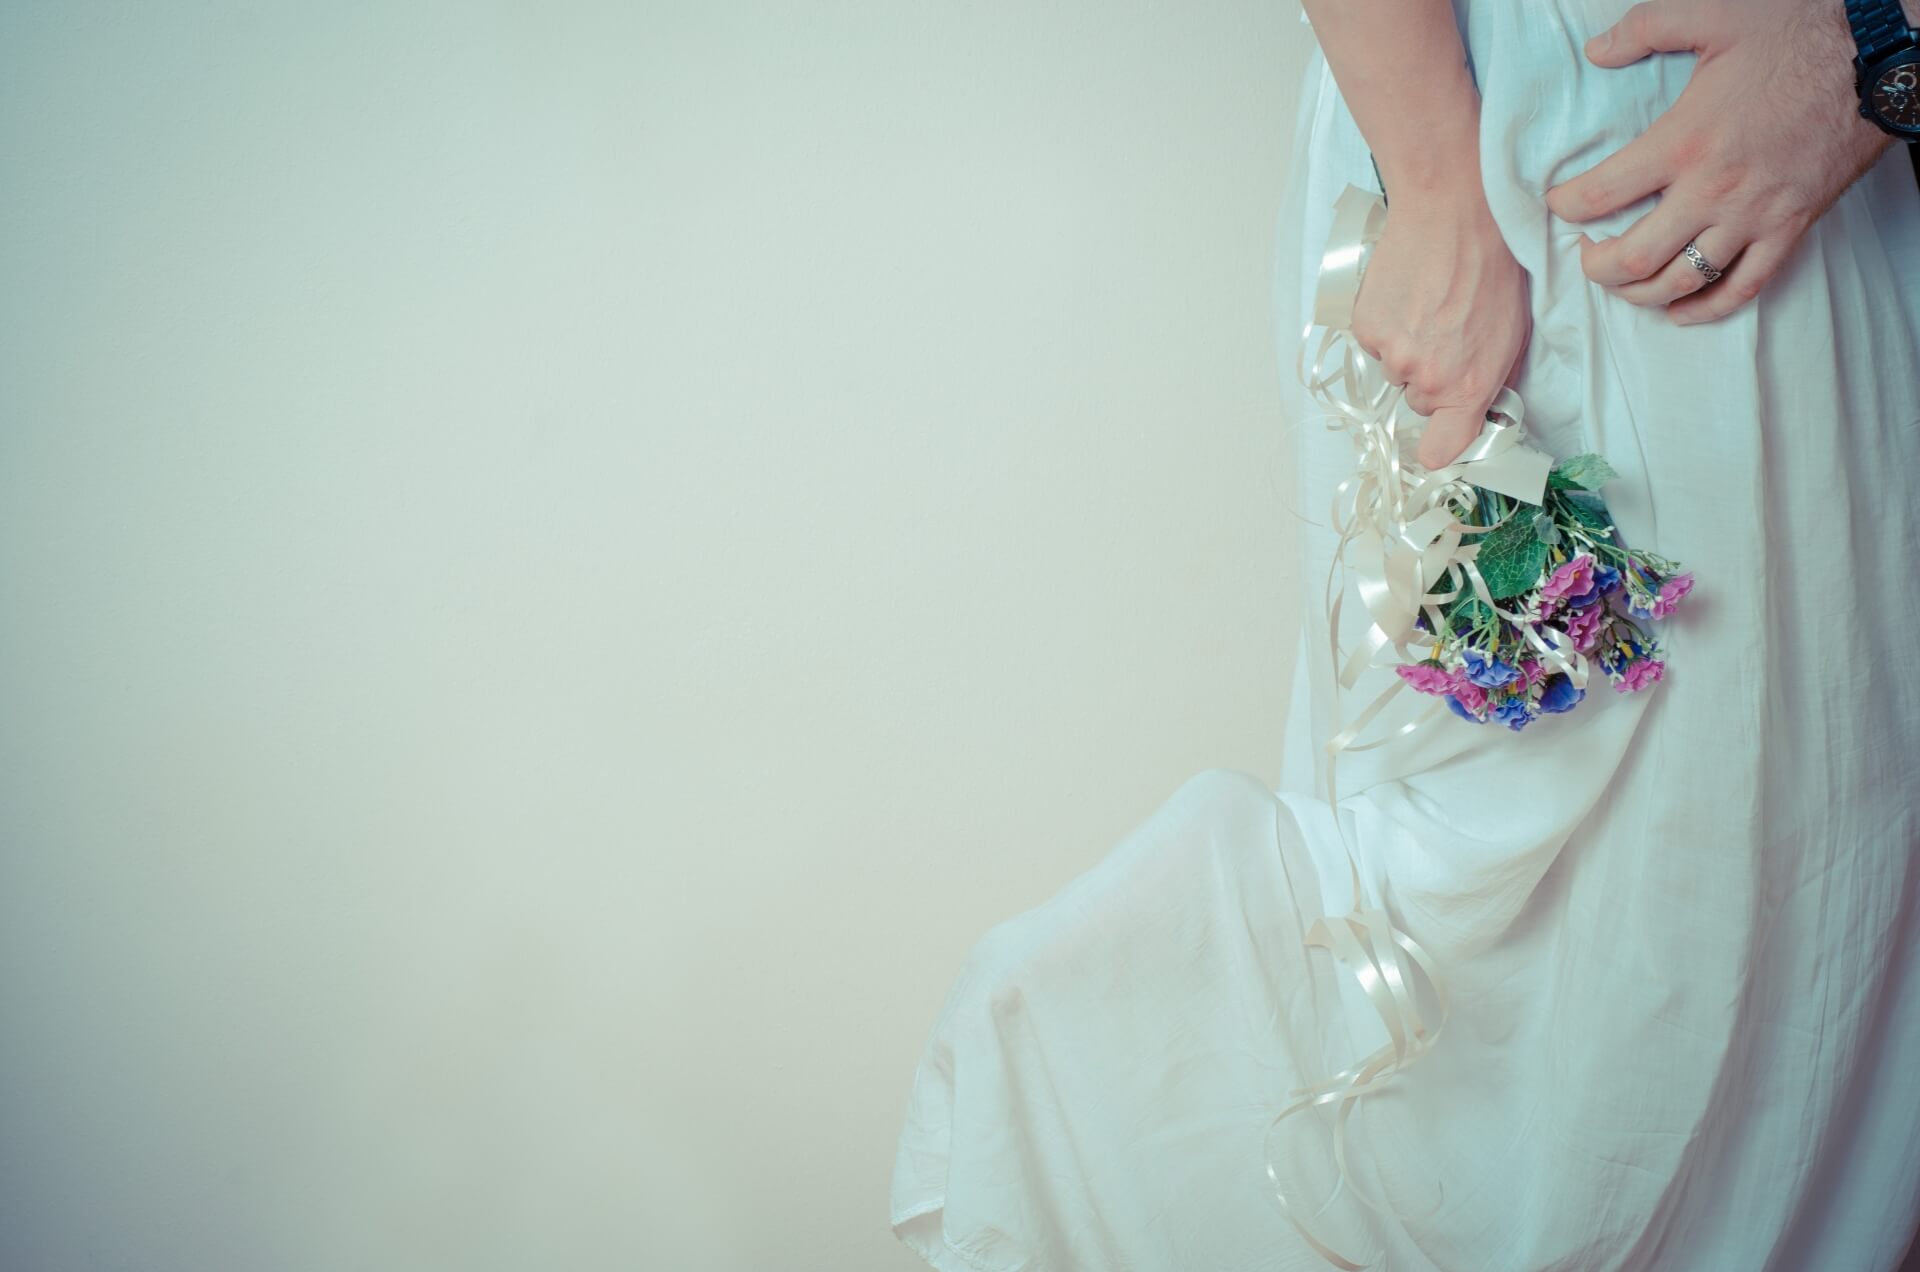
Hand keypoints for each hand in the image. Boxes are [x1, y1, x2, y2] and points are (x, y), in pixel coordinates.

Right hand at [1350, 187, 1531, 469]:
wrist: (1453, 215)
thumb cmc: (1492, 267)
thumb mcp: (1513, 333)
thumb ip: (1492, 379)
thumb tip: (1481, 405)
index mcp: (1467, 387)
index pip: (1442, 449)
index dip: (1440, 444)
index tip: (1441, 440)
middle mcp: (1425, 379)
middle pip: (1419, 400)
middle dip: (1430, 375)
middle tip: (1446, 331)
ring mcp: (1391, 355)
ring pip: (1394, 369)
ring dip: (1407, 346)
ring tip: (1427, 304)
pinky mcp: (1366, 328)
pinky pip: (1374, 342)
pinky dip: (1386, 324)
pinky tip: (1406, 295)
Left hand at [1545, 0, 1899, 324]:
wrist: (1877, 59)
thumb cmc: (1796, 35)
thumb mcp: (1714, 14)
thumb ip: (1645, 29)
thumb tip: (1596, 51)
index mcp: (1683, 143)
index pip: (1600, 195)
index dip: (1567, 206)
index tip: (1560, 203)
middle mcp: (1713, 191)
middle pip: (1633, 260)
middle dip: (1595, 267)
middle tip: (1586, 254)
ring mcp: (1752, 218)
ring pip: (1680, 283)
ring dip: (1639, 294)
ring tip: (1623, 281)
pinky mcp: (1789, 229)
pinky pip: (1742, 289)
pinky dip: (1705, 310)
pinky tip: (1680, 312)